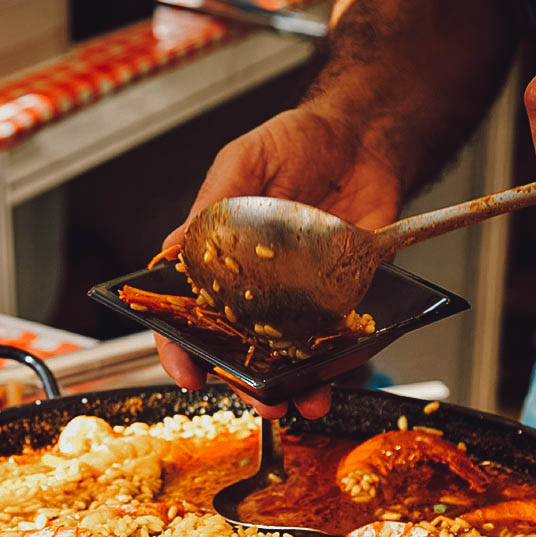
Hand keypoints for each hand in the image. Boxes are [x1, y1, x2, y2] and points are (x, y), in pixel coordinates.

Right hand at [155, 104, 404, 417]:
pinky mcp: (340, 296)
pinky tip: (339, 373)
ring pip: (288, 356)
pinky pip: (336, 337)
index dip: (180, 349)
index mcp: (216, 260)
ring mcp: (297, 297)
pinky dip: (338, 361)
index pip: (187, 315)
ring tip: (305, 399)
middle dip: (246, 382)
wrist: (361, 137)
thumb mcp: (243, 160)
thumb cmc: (295, 141)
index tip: (187, 372)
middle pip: (239, 350)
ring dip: (296, 384)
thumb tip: (174, 246)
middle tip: (260, 397)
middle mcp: (253, 288)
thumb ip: (212, 203)